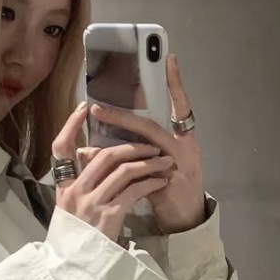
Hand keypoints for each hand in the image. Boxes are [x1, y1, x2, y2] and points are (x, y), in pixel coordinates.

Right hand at [50, 102, 174, 241]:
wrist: (77, 269)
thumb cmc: (77, 240)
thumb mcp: (69, 211)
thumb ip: (78, 186)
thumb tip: (87, 160)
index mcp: (63, 188)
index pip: (60, 147)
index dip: (71, 125)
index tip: (85, 108)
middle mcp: (75, 192)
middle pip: (103, 155)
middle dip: (131, 146)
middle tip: (151, 144)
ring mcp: (92, 203)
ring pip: (123, 170)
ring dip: (147, 163)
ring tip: (164, 162)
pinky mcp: (109, 216)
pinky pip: (134, 190)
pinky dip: (150, 182)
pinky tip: (160, 181)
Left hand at [87, 54, 205, 234]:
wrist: (187, 220)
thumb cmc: (172, 188)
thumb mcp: (161, 162)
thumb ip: (140, 147)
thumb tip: (101, 138)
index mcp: (185, 140)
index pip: (182, 106)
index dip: (176, 84)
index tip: (169, 60)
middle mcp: (184, 150)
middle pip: (152, 128)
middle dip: (123, 116)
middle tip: (98, 108)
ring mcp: (179, 168)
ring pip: (144, 149)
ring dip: (115, 140)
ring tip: (91, 134)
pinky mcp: (169, 186)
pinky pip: (138, 173)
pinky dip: (116, 167)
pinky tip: (97, 160)